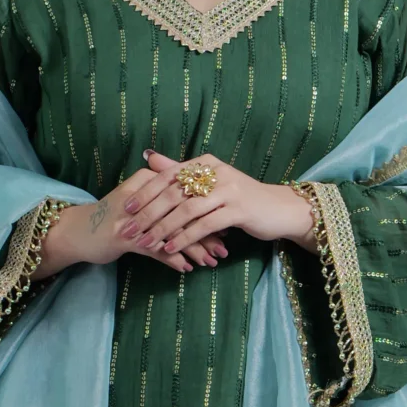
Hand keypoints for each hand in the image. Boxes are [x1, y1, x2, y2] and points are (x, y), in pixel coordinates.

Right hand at [35, 167, 226, 279]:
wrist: (79, 231)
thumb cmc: (115, 218)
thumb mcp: (142, 203)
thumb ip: (168, 202)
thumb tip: (202, 211)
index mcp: (149, 180)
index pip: (186, 194)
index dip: (208, 212)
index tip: (227, 226)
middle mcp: (143, 195)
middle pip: (184, 213)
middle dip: (207, 234)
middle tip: (225, 249)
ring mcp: (133, 216)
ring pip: (173, 232)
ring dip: (194, 249)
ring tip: (212, 261)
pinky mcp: (124, 236)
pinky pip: (156, 249)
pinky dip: (173, 259)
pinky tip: (187, 268)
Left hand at [125, 150, 317, 260]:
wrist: (279, 209)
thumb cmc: (241, 198)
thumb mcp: (210, 181)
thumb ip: (180, 172)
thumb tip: (149, 158)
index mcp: (205, 162)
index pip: (168, 176)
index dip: (146, 193)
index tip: (127, 208)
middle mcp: (216, 172)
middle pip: (174, 193)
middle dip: (148, 214)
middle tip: (129, 229)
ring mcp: (228, 190)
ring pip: (186, 210)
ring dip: (163, 229)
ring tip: (146, 243)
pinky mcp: (238, 210)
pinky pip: (204, 225)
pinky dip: (185, 238)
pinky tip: (172, 249)